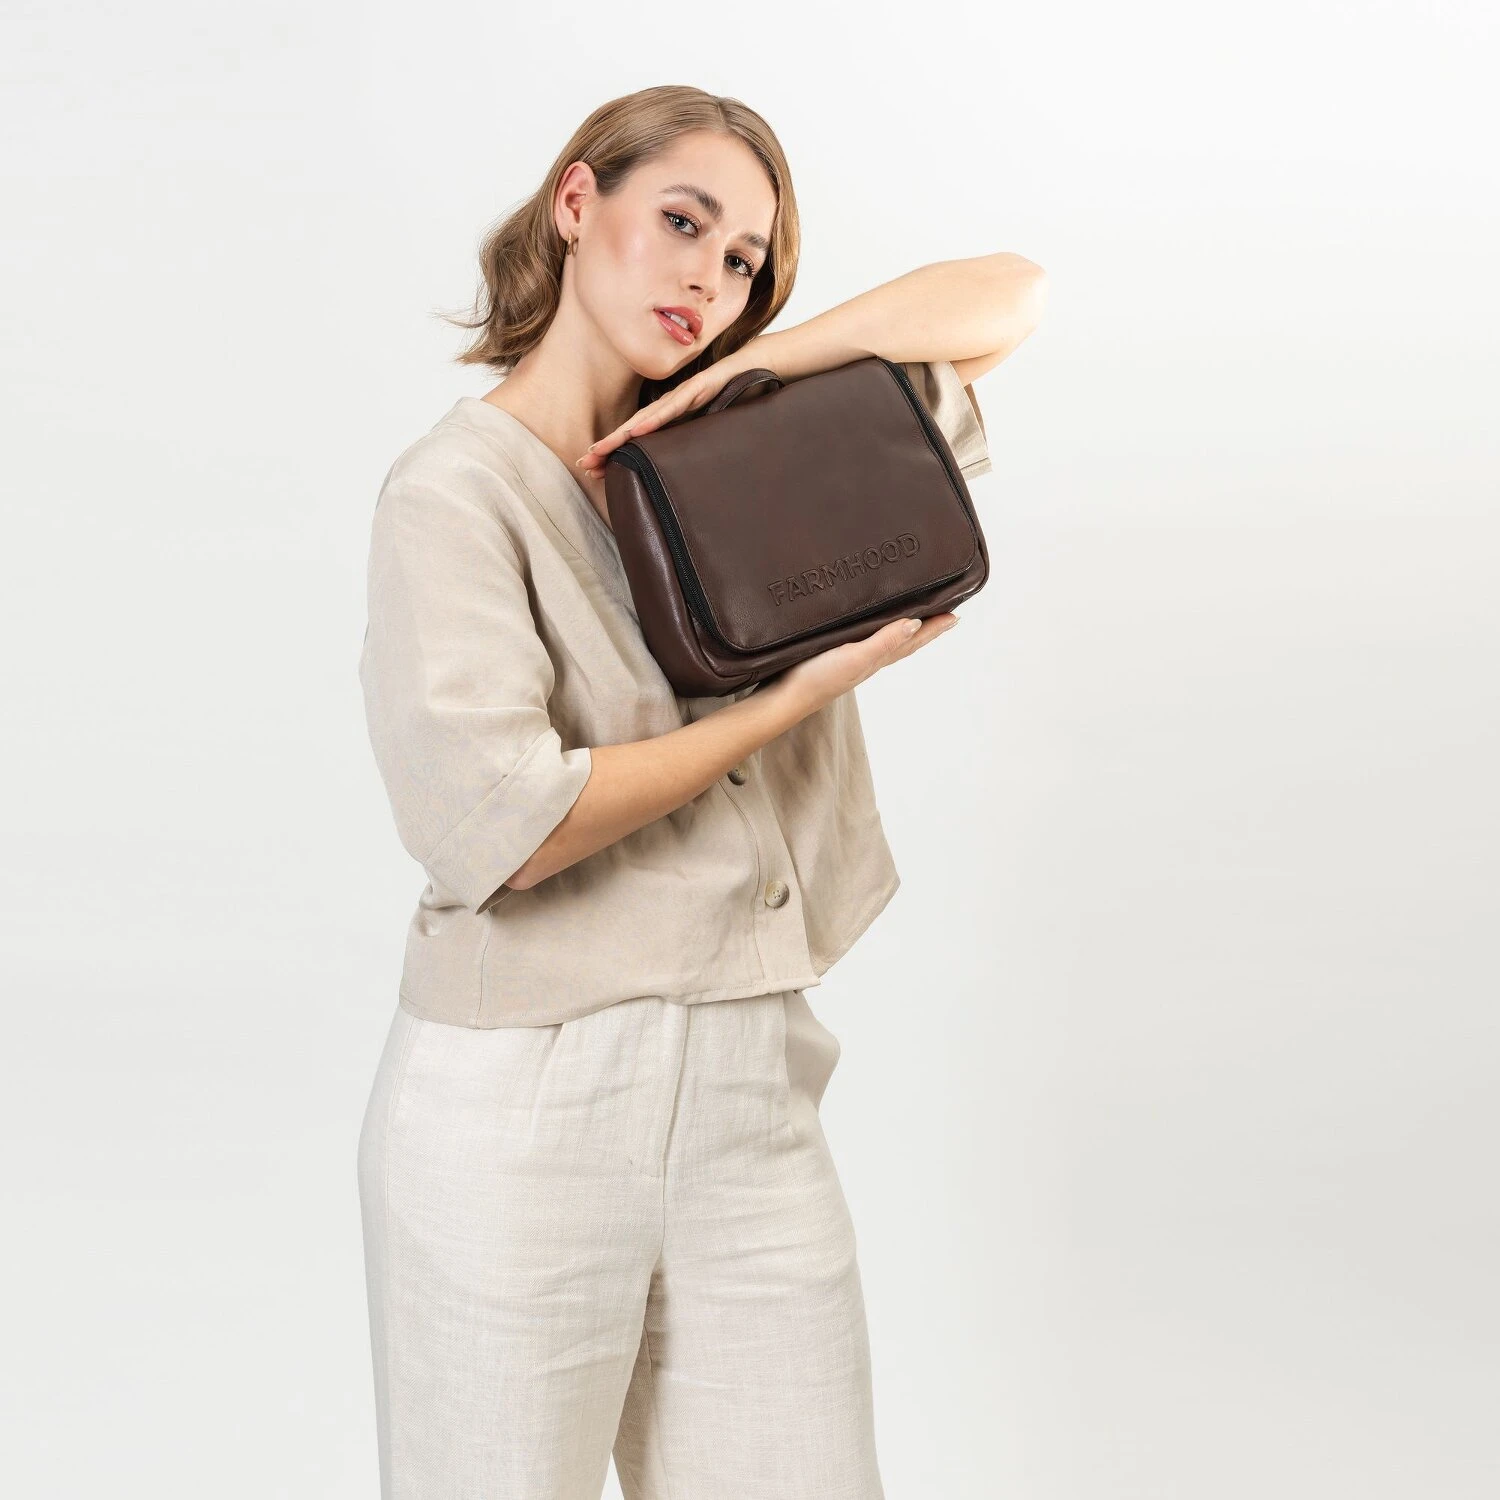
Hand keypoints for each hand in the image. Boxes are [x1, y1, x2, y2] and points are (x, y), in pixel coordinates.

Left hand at [575, 359, 755, 475]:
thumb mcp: (709, 425)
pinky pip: (674, 406)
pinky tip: (638, 430)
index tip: (593, 469)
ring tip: (601, 449)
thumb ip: (691, 441)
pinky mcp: (699, 387)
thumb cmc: (734, 394)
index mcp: (672, 415)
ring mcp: (683, 395)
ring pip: (647, 418)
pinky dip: (655, 419)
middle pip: (634, 428)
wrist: (757, 365)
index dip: (615, 451)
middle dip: (608, 446)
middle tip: (584, 463)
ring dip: (622, 434)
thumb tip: (676, 467)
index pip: (638, 437)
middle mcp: (671, 404)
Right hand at [767, 612, 960, 717]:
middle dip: (925, 628)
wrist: (784, 698)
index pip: (913, 641)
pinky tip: (868, 629)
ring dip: (903, 630)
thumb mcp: (855, 657)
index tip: (956, 615)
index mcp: (876, 658)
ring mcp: (851, 659)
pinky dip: (877, 632)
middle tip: (944, 614)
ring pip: (887, 642)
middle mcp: (868, 659)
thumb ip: (885, 641)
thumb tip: (917, 625)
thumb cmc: (818, 679)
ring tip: (915, 616)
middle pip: (905, 642)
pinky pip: (865, 640)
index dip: (935, 629)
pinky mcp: (833, 656)